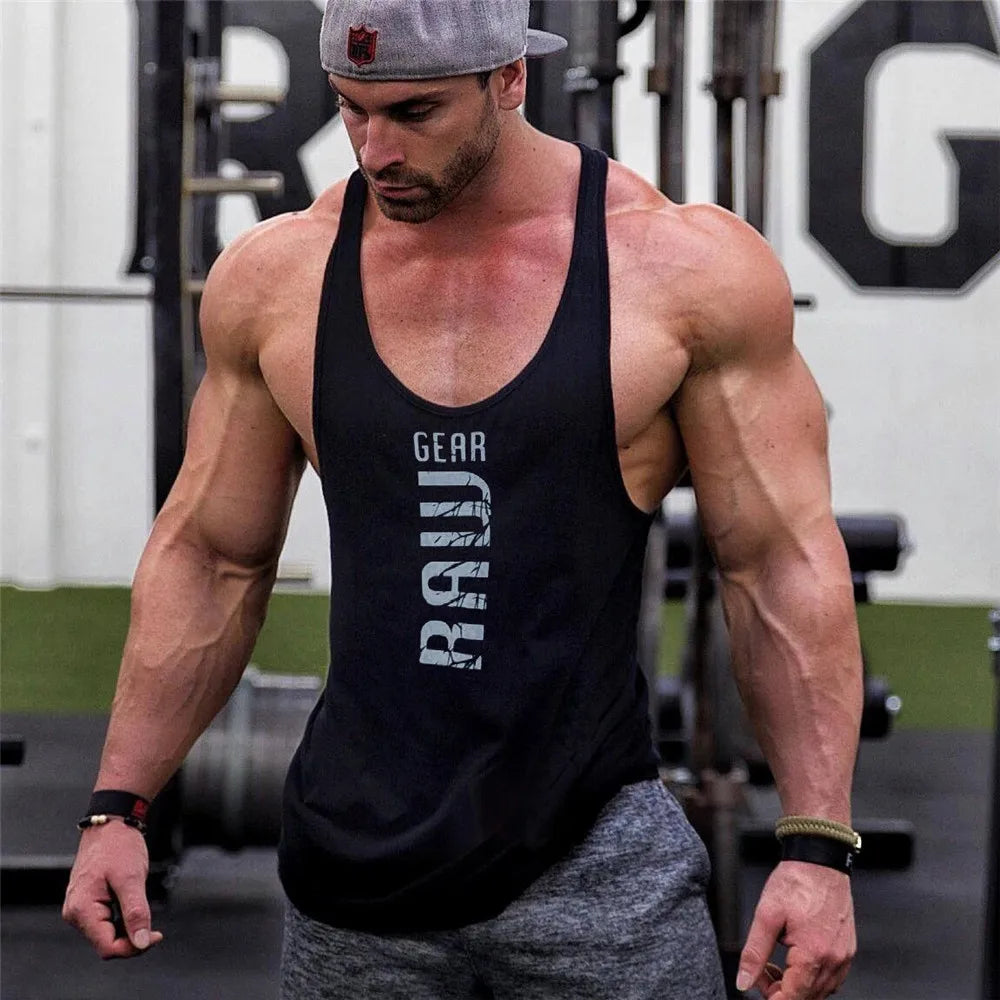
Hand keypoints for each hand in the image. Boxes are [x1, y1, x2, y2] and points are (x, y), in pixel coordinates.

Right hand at [62, 819, 163, 958]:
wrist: (111, 824)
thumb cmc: (118, 845)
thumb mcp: (132, 878)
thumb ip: (136, 912)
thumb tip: (141, 943)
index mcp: (82, 909)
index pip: (107, 947)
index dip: (133, 947)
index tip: (156, 936)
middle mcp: (76, 913)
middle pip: (107, 943)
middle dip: (132, 938)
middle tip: (154, 925)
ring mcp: (80, 908)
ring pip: (107, 934)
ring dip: (128, 928)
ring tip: (141, 905)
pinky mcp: (88, 903)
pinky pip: (106, 922)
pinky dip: (123, 919)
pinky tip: (132, 905)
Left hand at [737, 860, 855, 998]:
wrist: (820, 860)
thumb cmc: (796, 882)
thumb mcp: (766, 914)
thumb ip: (754, 953)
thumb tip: (744, 981)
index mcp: (813, 954)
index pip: (794, 997)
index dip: (772, 997)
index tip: (759, 986)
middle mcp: (834, 960)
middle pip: (807, 997)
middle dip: (781, 991)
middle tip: (762, 971)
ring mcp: (844, 956)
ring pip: (820, 991)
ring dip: (796, 986)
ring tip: (776, 964)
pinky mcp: (847, 949)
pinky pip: (831, 978)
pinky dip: (812, 977)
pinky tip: (796, 961)